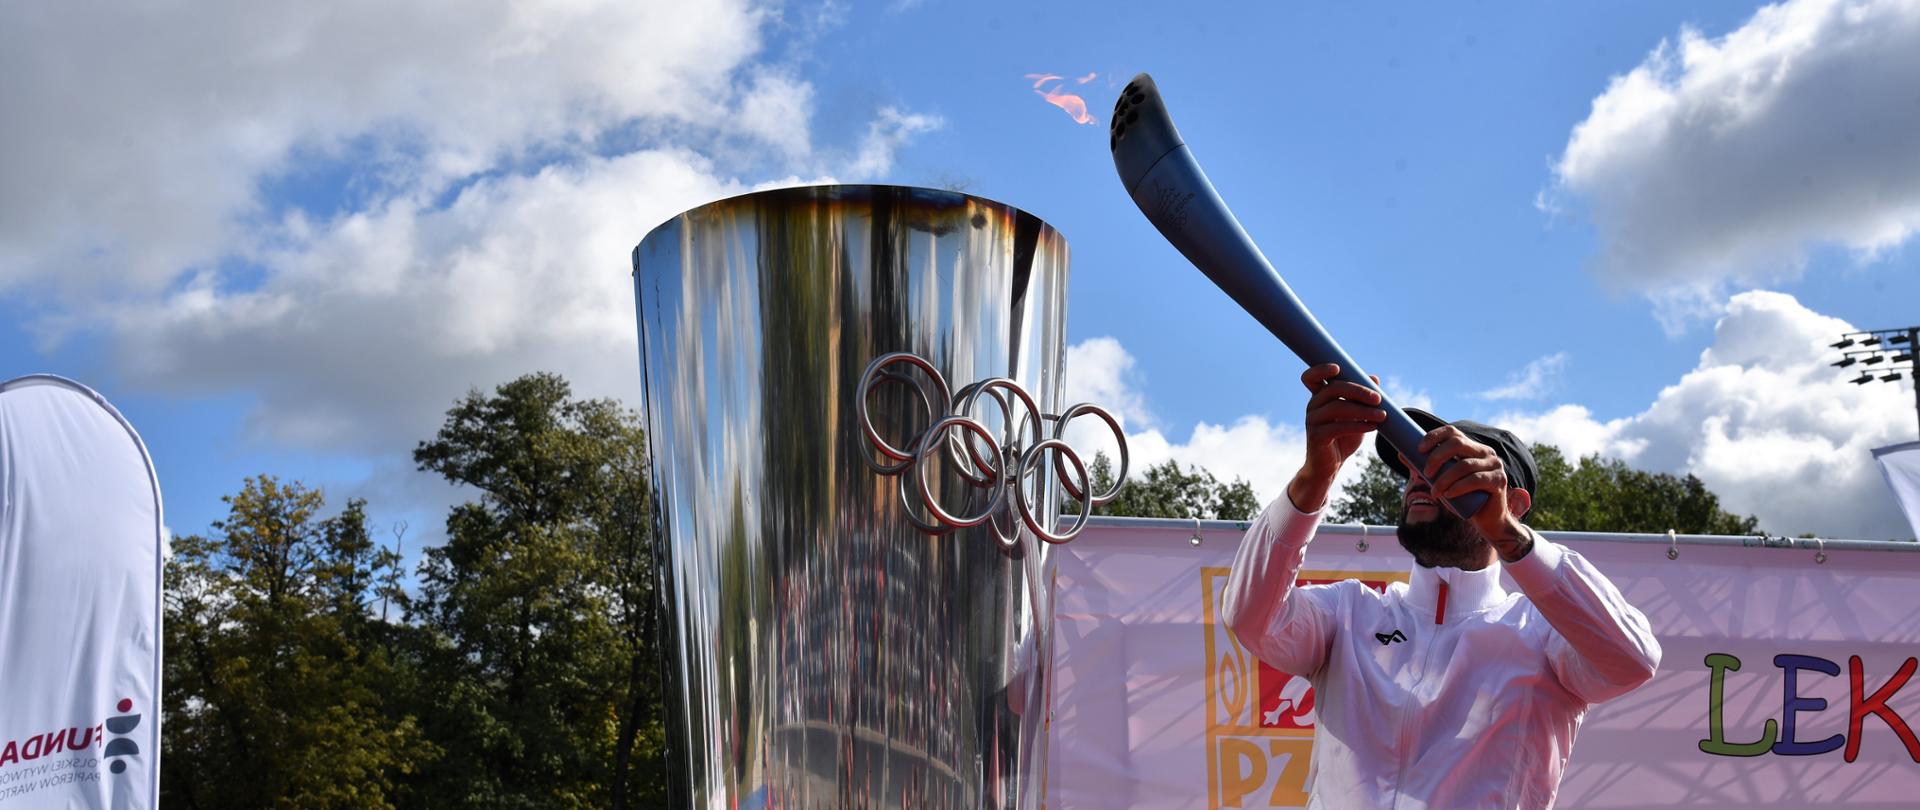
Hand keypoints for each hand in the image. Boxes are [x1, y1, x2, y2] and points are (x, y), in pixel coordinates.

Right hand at [1287, 364, 1384, 511]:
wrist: (1330, 467)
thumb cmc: (1343, 438)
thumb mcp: (1356, 416)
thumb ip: (1363, 398)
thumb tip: (1375, 378)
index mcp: (1319, 397)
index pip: (1311, 377)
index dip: (1321, 369)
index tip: (1338, 368)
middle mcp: (1313, 406)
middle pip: (1333, 388)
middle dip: (1358, 391)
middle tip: (1379, 398)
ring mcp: (1312, 421)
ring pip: (1338, 407)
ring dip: (1363, 410)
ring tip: (1383, 416)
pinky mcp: (1316, 436)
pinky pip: (1338, 427)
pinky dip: (1359, 426)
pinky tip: (1374, 427)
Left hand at [1414, 426, 1531, 560]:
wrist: (1487, 520)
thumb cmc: (1463, 498)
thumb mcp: (1442, 480)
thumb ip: (1426, 467)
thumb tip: (1401, 453)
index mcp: (1472, 447)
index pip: (1452, 432)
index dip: (1434, 436)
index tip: (1419, 449)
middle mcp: (1486, 452)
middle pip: (1458, 444)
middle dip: (1437, 457)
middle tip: (1425, 473)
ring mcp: (1495, 465)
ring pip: (1464, 465)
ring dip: (1444, 479)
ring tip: (1435, 493)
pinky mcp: (1499, 481)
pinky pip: (1476, 480)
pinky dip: (1458, 487)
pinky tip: (1448, 495)